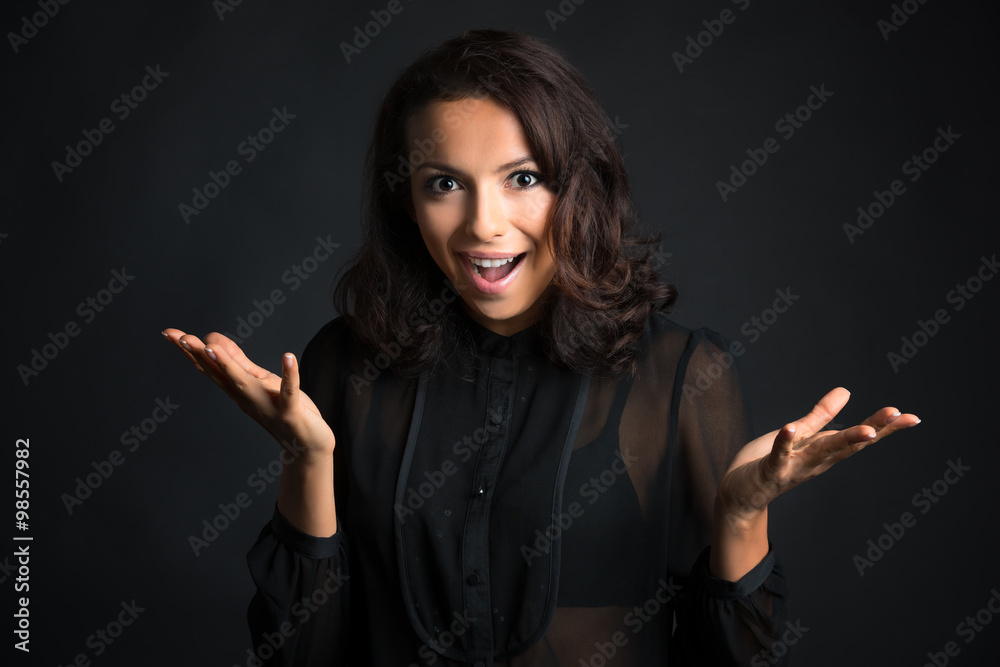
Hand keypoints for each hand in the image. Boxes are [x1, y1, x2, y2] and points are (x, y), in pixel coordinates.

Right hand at [161, 328, 334, 458]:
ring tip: (212, 347)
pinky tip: (288, 357)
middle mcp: (246, 398)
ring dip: (228, 366)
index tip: (170, 334)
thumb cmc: (281, 410)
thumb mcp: (257, 382)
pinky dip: (289, 376)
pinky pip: (289, 392)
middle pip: (220, 375)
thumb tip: (212, 340)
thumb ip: (237, 362)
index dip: (190, 351)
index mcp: (237, 390)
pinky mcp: (291, 412)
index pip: (210, 368)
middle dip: (200, 357)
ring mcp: (267, 406)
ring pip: (244, 384)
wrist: (305, 446)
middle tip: (182, 339)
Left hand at [717, 387, 920, 521]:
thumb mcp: (800, 434)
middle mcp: (815, 461)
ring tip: (867, 430)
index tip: (912, 417)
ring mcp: (793, 467)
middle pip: (849, 444)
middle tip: (900, 416)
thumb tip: (846, 391)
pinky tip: (790, 428)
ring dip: (845, 440)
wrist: (739, 494)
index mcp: (824, 450)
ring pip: (822, 452)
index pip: (858, 437)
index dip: (884, 427)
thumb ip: (820, 416)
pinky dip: (784, 442)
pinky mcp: (769, 470)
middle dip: (874, 430)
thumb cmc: (770, 462)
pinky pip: (778, 454)